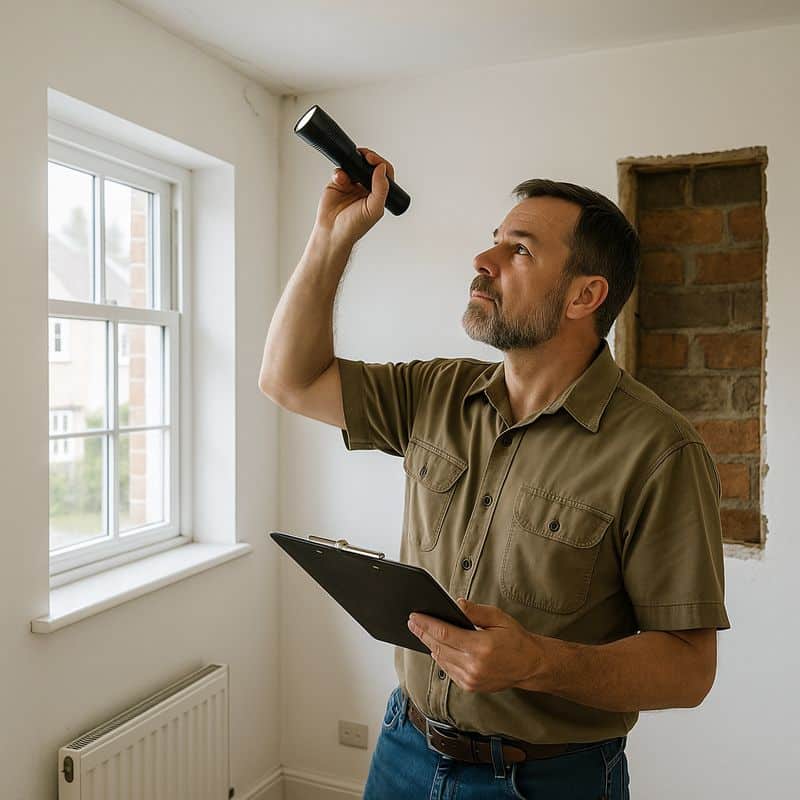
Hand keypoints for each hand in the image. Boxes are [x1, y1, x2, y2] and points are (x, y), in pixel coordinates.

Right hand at [314, 147, 394, 247]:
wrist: (332, 232)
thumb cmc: (354, 226)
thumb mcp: (374, 209)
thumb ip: (381, 189)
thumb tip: (382, 168)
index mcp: (379, 193)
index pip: (385, 173)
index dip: (380, 163)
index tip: (373, 160)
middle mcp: (366, 187)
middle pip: (371, 165)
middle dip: (367, 157)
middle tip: (364, 156)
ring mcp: (352, 184)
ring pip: (355, 164)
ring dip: (353, 163)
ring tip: (351, 169)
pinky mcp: (338, 183)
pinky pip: (340, 170)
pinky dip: (340, 172)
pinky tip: (340, 180)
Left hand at [407, 598, 548, 692]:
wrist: (530, 665)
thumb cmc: (516, 639)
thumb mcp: (498, 618)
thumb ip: (475, 612)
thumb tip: (456, 604)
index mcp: (481, 647)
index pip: (445, 634)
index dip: (426, 624)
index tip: (414, 616)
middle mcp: (474, 666)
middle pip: (438, 647)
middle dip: (423, 633)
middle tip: (412, 622)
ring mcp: (471, 679)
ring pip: (441, 660)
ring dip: (430, 645)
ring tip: (421, 632)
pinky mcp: (470, 686)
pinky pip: (448, 670)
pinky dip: (441, 658)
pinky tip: (436, 648)